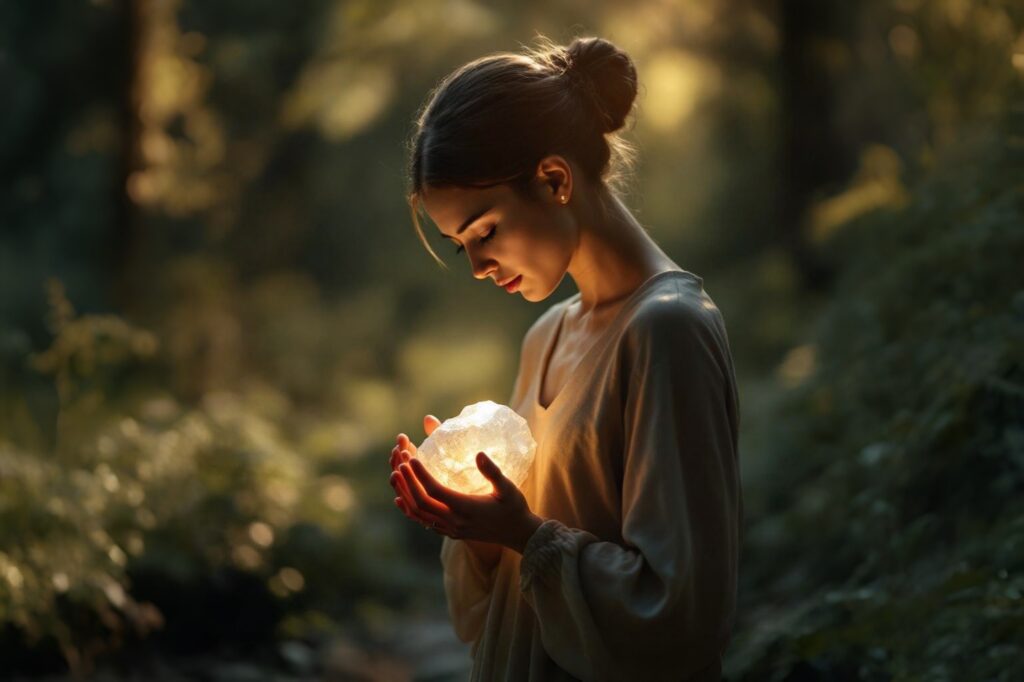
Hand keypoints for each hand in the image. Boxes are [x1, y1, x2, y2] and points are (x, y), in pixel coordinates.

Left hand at [389, 416, 542, 554]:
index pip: (435, 490)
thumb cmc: (514, 508)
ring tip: (395, 475)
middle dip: (407, 481)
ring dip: (405, 494)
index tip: (410, 458)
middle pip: (421, 502)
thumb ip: (492, 471)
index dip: (420, 474)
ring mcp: (451, 529)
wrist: (518, 535)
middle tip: (399, 461)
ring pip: (418, 513)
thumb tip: (478, 454)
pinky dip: (410, 509)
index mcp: (466, 508)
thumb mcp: (508, 487)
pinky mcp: (451, 533)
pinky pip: (423, 521)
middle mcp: (455, 521)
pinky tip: (401, 499)